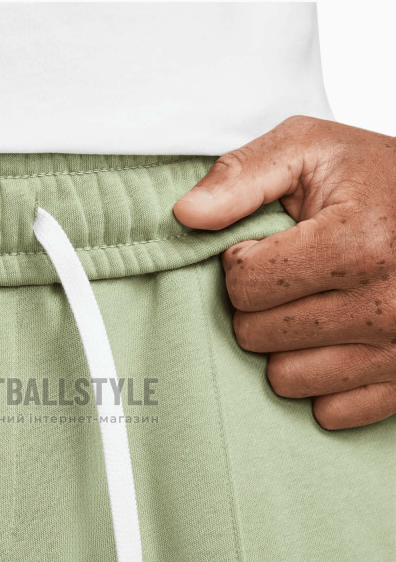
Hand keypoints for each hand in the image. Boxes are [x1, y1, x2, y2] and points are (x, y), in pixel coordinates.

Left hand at [173, 116, 395, 428]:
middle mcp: (385, 304)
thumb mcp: (310, 150)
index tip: (268, 245)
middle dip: (259, 305)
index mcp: (359, 243)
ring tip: (312, 307)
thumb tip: (185, 215)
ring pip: (286, 379)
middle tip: (290, 277)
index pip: (244, 285)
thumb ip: (242, 176)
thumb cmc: (376, 180)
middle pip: (257, 335)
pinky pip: (329, 411)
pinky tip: (335, 340)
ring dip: (285, 347)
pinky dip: (323, 382)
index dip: (242, 261)